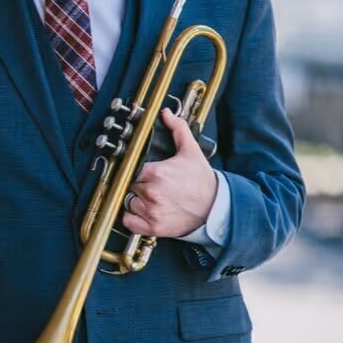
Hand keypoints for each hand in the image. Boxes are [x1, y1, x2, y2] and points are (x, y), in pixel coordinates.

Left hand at [122, 108, 217, 237]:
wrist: (215, 208)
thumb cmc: (201, 181)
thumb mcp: (191, 152)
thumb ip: (177, 129)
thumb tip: (167, 114)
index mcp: (156, 173)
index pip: (130, 167)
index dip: (133, 167)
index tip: (138, 168)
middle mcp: (151, 193)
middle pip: (128, 183)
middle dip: (136, 182)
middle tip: (149, 182)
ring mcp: (151, 212)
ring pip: (128, 201)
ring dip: (134, 199)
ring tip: (150, 196)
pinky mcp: (153, 227)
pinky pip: (128, 221)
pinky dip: (132, 217)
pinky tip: (144, 210)